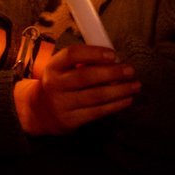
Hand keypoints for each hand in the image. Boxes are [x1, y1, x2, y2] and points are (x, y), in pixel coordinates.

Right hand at [14, 44, 140, 134]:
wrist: (40, 112)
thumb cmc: (60, 84)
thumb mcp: (62, 69)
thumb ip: (83, 63)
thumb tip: (115, 60)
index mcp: (53, 66)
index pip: (71, 55)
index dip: (93, 53)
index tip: (113, 54)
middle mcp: (55, 84)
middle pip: (86, 76)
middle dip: (112, 72)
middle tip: (130, 70)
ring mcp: (61, 104)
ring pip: (95, 96)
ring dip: (119, 90)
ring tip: (135, 85)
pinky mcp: (70, 120)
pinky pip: (97, 112)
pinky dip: (115, 105)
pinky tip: (127, 99)